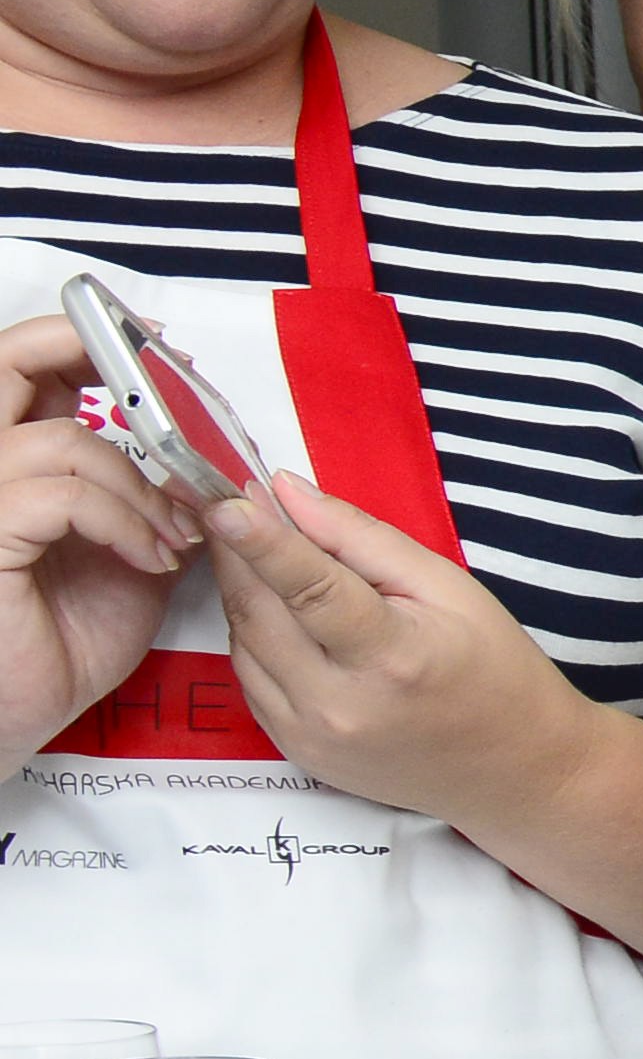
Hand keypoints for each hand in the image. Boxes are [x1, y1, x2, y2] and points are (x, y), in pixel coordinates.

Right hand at [0, 320, 193, 752]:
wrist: (12, 715)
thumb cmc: (56, 643)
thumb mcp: (128, 560)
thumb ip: (150, 504)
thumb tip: (206, 468)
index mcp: (10, 463)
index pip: (26, 367)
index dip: (90, 342)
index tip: (166, 352)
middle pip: (6, 360)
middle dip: (93, 352)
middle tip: (169, 381)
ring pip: (64, 441)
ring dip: (142, 486)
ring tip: (176, 537)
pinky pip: (61, 494)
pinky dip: (123, 520)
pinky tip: (151, 560)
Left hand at [201, 468, 598, 831]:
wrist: (514, 772)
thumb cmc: (496, 670)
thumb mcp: (450, 588)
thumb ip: (362, 538)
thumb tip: (286, 493)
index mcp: (393, 658)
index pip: (311, 589)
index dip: (263, 543)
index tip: (222, 503)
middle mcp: (339, 704)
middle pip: (257, 611)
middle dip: (238, 554)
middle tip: (238, 510)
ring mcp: (310, 735)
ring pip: (241, 643)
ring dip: (248, 596)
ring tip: (279, 572)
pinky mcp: (294, 751)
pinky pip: (249, 679)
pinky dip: (257, 640)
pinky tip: (293, 626)